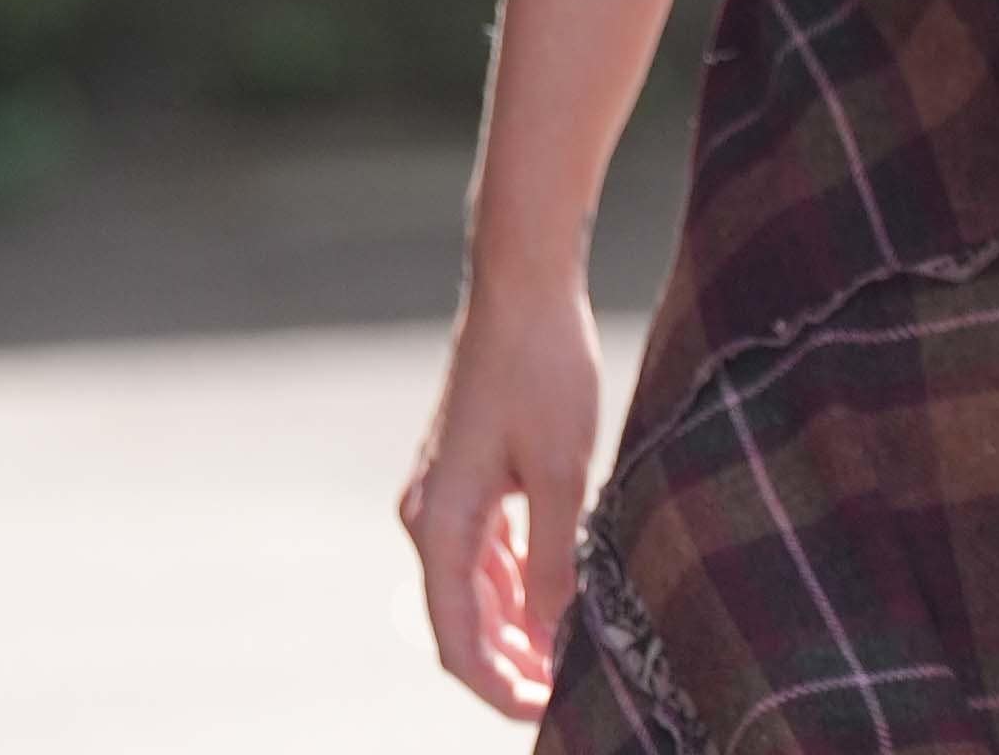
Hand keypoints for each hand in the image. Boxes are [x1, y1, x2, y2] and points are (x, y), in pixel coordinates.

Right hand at [400, 270, 604, 715]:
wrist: (524, 286)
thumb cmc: (543, 369)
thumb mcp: (561, 471)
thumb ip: (553, 560)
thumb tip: (553, 637)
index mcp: (440, 522)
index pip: (456, 640)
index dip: (500, 688)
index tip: (547, 713)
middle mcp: (429, 515)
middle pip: (460, 622)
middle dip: (511, 667)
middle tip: (568, 695)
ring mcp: (445, 495)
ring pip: (473, 589)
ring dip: (515, 629)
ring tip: (567, 661)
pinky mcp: (468, 474)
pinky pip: (485, 553)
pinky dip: (517, 586)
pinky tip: (556, 602)